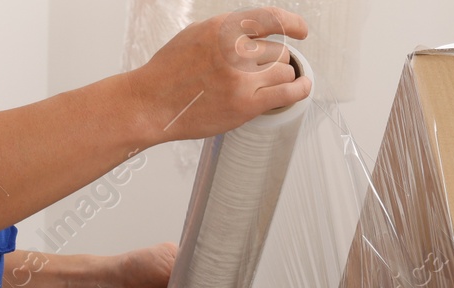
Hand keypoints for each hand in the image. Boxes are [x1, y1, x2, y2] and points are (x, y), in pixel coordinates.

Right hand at [127, 7, 312, 141]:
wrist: (151, 103)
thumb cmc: (170, 72)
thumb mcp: (197, 35)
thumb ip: (227, 32)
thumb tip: (257, 33)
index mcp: (222, 28)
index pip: (270, 19)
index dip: (292, 23)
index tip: (301, 30)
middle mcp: (234, 50)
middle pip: (278, 51)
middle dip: (273, 62)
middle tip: (261, 72)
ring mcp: (241, 78)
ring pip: (284, 71)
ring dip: (280, 78)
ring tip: (266, 84)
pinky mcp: (246, 104)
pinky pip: (288, 93)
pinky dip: (300, 89)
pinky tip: (302, 87)